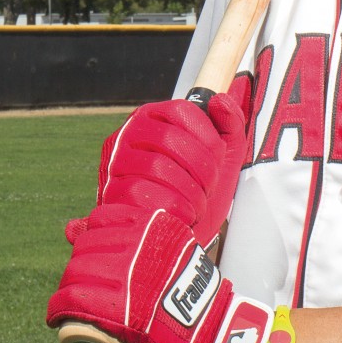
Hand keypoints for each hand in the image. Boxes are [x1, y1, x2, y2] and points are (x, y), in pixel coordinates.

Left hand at [47, 204, 270, 342]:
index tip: (95, 248)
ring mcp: (124, 273)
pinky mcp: (112, 304)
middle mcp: (136, 244)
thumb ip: (130, 232)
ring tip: (73, 299)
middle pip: (86, 246)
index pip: (102, 218)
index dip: (93, 234)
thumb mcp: (165, 246)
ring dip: (68, 286)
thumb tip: (70, 225)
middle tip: (86, 280)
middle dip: (80, 262)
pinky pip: (69, 300)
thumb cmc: (183, 282)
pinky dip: (58, 310)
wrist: (201, 322)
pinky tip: (57, 316)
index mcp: (151, 224)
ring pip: (74, 272)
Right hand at [91, 89, 248, 248]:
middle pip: (170, 138)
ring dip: (190, 191)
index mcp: (153, 118)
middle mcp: (128, 135)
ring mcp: (115, 164)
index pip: (181, 110)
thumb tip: (220, 100)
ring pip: (158, 167)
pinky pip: (144, 196)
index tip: (217, 158)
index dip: (207, 135)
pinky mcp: (110, 195)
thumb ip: (231, 125)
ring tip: (197, 204)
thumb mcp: (225, 157)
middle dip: (201, 167)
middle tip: (209, 187)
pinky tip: (182, 216)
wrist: (177, 242)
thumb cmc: (198, 192)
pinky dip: (174, 209)